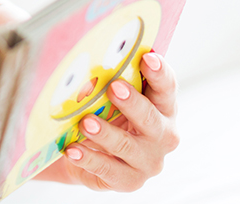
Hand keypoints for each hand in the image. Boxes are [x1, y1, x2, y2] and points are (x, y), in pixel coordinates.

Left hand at [41, 52, 179, 190]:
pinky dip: (88, 159)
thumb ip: (108, 83)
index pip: (167, 88)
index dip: (159, 73)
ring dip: (105, 133)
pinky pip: (108, 170)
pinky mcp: (130, 181)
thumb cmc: (107, 117)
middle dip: (132, 102)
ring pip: (127, 146)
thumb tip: (88, 68)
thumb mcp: (111, 99)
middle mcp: (163, 135)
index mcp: (163, 108)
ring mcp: (149, 161)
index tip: (147, 57)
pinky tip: (72, 149)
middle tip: (114, 88)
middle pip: (151, 118)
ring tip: (86, 122)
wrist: (92, 154)